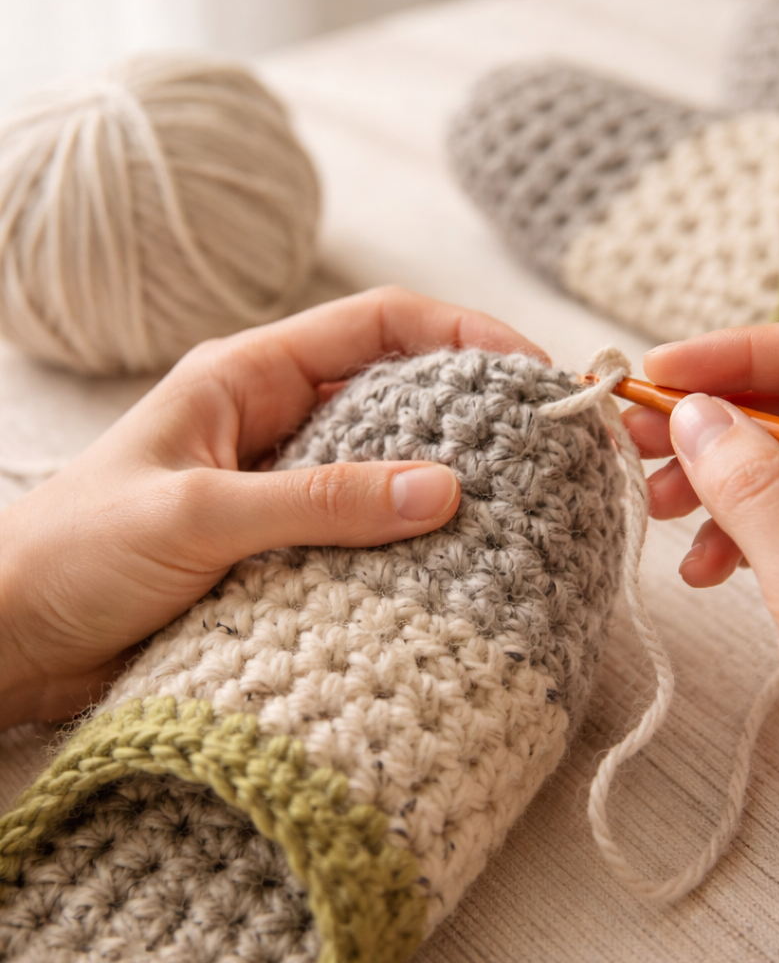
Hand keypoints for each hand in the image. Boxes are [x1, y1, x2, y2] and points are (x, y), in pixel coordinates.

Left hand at [0, 286, 544, 729]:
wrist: (10, 639)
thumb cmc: (74, 555)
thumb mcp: (197, 514)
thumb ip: (320, 501)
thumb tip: (443, 487)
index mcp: (248, 375)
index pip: (378, 323)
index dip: (461, 334)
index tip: (529, 369)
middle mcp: (276, 418)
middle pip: (396, 388)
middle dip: (470, 404)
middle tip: (541, 440)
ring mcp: (284, 481)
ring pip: (386, 460)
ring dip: (444, 474)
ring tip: (517, 500)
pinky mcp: (285, 540)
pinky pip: (365, 523)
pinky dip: (410, 534)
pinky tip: (451, 558)